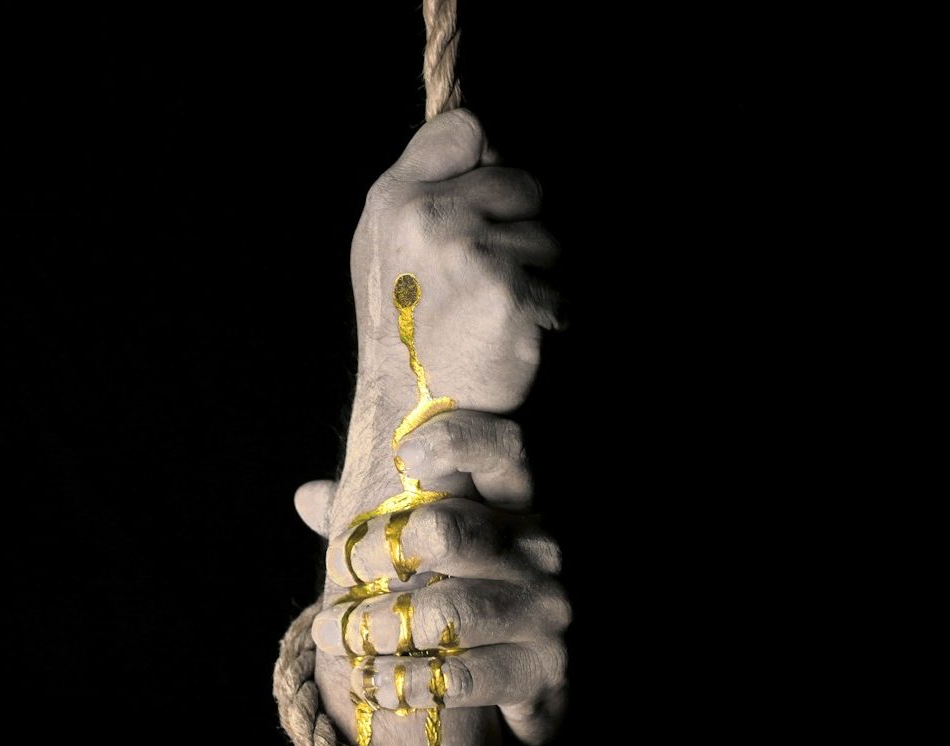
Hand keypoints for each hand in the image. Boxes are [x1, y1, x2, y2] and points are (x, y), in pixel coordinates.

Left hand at [298, 410, 569, 745]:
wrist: (528, 685)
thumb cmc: (463, 601)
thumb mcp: (432, 557)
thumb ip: (378, 526)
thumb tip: (308, 496)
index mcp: (515, 507)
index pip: (503, 450)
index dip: (455, 442)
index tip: (402, 455)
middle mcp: (539, 551)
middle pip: (448, 531)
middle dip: (375, 553)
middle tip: (339, 574)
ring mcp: (546, 612)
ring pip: (446, 612)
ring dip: (373, 626)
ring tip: (332, 635)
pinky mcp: (544, 673)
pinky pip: (458, 677)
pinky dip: (400, 682)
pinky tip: (369, 682)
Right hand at [350, 109, 560, 414]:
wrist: (412, 411)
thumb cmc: (409, 330)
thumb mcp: (388, 246)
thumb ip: (427, 189)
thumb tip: (485, 143)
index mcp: (395, 198)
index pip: (469, 129)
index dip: (488, 164)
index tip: (483, 211)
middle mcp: (430, 215)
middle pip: (523, 181)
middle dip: (522, 226)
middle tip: (488, 281)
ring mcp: (470, 249)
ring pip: (549, 235)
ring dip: (540, 273)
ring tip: (495, 312)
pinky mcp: (509, 290)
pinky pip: (561, 283)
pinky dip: (550, 313)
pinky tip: (513, 336)